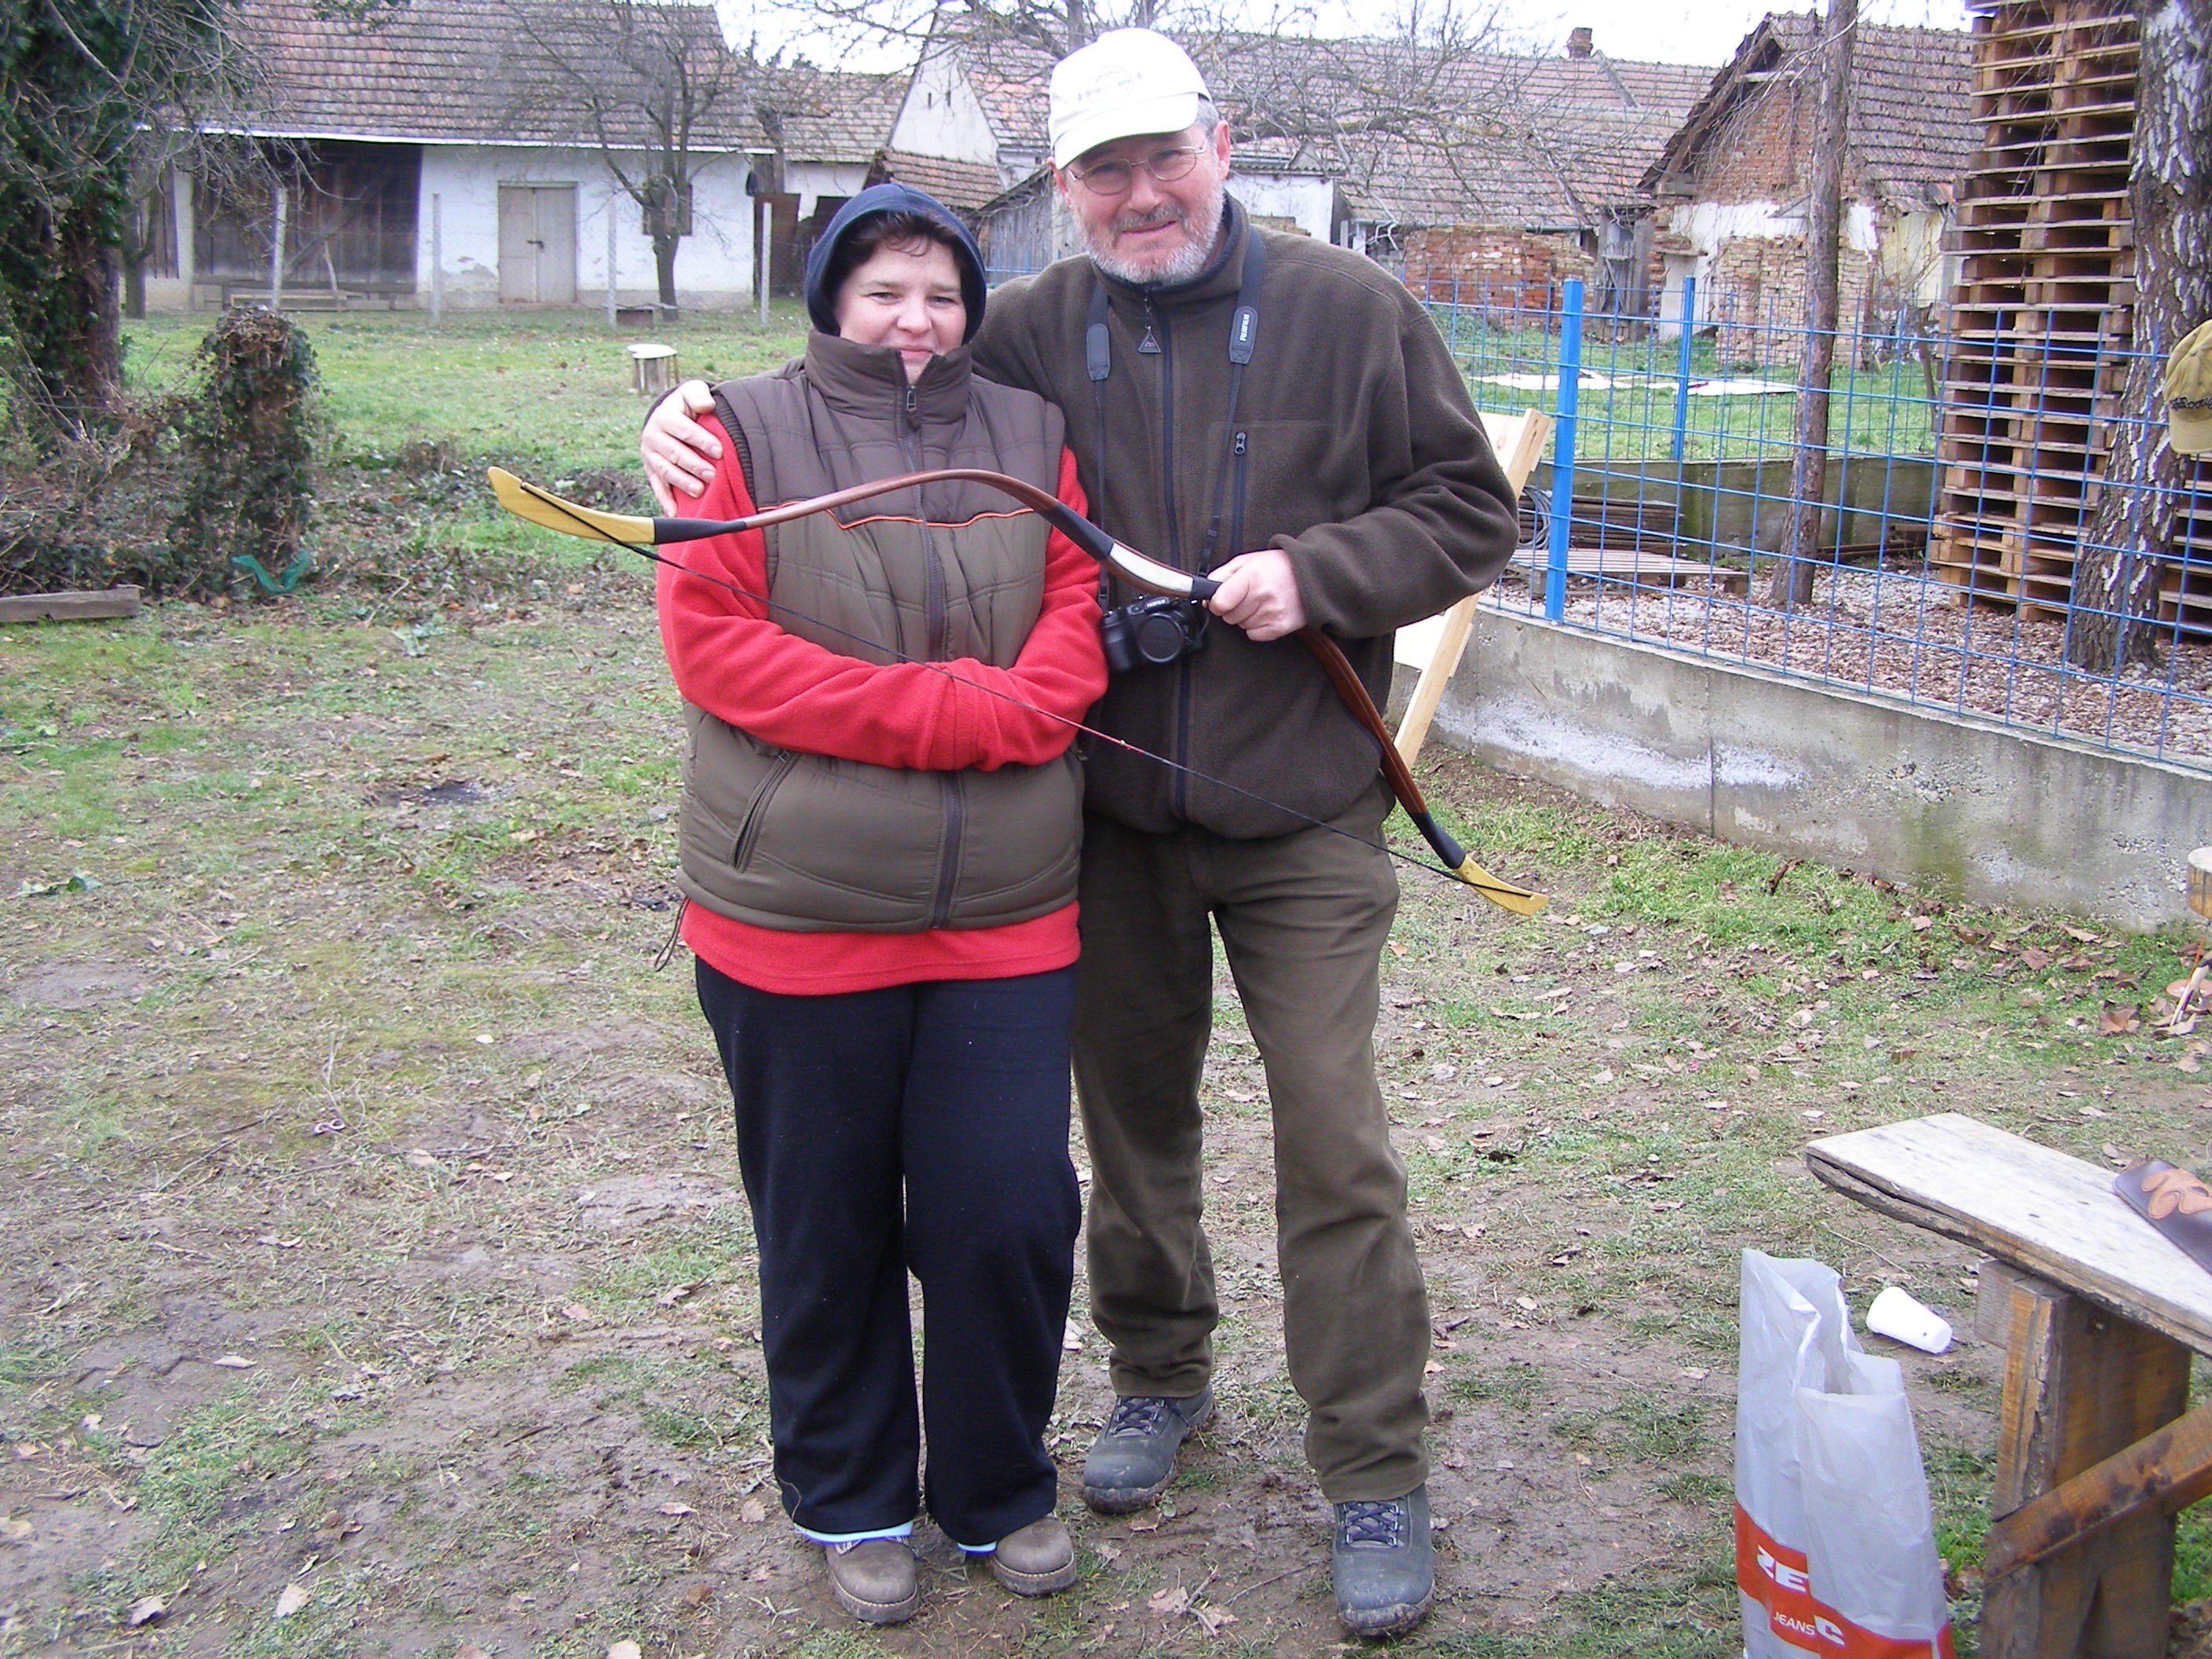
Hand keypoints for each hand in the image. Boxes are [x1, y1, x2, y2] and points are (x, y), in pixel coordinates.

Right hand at [641, 380, 719, 511]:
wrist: (669, 416)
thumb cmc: (687, 405)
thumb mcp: (692, 392)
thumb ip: (699, 394)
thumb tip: (707, 405)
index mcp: (664, 417)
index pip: (683, 430)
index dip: (701, 440)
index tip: (719, 451)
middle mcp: (653, 436)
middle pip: (674, 453)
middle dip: (694, 465)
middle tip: (712, 475)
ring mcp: (650, 455)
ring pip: (665, 471)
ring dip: (682, 482)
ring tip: (699, 491)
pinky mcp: (651, 470)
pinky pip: (657, 487)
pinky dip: (665, 501)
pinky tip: (675, 512)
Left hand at [1205, 549, 1305, 640]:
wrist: (1310, 574)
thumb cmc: (1276, 566)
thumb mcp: (1246, 561)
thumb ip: (1221, 576)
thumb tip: (1205, 597)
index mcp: (1252, 576)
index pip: (1220, 603)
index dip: (1216, 603)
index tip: (1222, 599)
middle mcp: (1263, 595)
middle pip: (1229, 617)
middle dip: (1233, 608)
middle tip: (1248, 596)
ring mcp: (1273, 613)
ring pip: (1241, 625)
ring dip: (1246, 616)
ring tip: (1261, 601)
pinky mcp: (1281, 627)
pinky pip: (1253, 634)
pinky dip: (1257, 626)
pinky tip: (1267, 612)